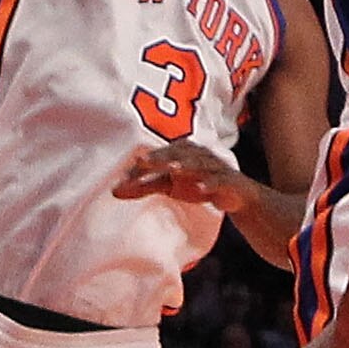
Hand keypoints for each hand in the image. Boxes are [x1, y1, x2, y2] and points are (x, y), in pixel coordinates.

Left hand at [114, 141, 251, 213]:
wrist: (235, 195)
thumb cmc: (197, 183)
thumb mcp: (169, 185)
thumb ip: (144, 186)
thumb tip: (114, 191)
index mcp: (182, 152)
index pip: (161, 154)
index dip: (146, 161)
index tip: (130, 167)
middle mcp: (197, 154)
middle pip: (178, 154)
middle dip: (161, 157)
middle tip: (143, 161)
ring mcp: (214, 167)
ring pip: (199, 164)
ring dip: (185, 165)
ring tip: (171, 169)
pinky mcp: (229, 181)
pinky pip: (219, 180)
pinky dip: (209, 183)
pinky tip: (200, 189)